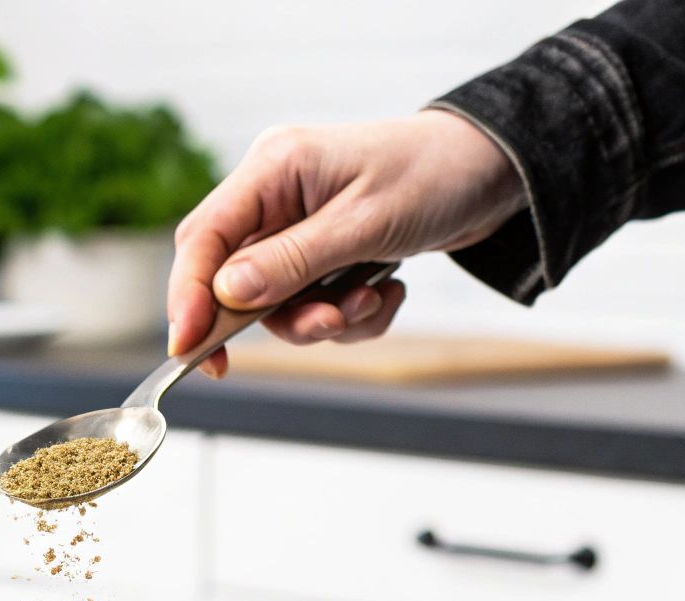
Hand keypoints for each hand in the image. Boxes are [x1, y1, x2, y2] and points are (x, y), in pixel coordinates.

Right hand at [167, 110, 526, 376]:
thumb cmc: (435, 176)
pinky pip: (316, 305)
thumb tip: (227, 294)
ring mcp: (299, 227)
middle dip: (281, 316)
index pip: (203, 238)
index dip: (188, 296)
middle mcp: (276, 197)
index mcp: (273, 169)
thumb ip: (292, 261)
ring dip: (327, 318)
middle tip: (327, 325)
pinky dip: (352, 314)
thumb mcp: (364, 224)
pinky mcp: (326, 253)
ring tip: (374, 298)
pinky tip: (389, 291)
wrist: (496, 172)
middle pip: (235, 280)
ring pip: (279, 304)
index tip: (190, 348)